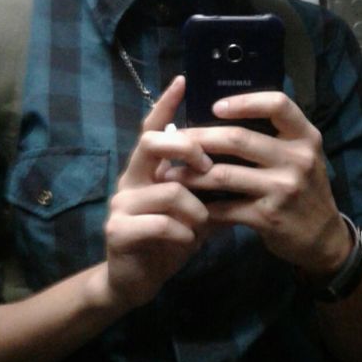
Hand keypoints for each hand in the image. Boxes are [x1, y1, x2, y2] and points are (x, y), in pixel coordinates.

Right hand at [100, 76, 211, 309]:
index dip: (166, 105)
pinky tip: (186, 242)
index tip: (183, 80)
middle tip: (209, 167)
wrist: (134, 281)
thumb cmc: (167, 240)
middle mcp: (130, 180)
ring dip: (196, 210)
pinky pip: (161, 224)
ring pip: (169, 190)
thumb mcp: (193, 211)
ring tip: (201, 225)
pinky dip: (182, 234)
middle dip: (187, 150)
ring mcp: (121, 205)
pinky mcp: (119, 231)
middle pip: (153, 144)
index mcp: (146, 171)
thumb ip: (207, 188)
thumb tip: (243, 165)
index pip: (153, 129)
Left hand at [165, 90, 351, 272]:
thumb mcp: (301, 156)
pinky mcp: (268, 217)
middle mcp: (297, 160)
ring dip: (191, 173)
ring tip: (169, 172)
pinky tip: (187, 201)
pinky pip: (225, 207)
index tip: (215, 107)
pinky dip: (203, 204)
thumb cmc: (304, 189)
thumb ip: (275, 136)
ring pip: (224, 174)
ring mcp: (283, 189)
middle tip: (174, 139)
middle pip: (239, 139)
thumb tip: (222, 113)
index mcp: (306, 137)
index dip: (244, 102)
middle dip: (200, 138)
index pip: (278, 105)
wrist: (323, 237)